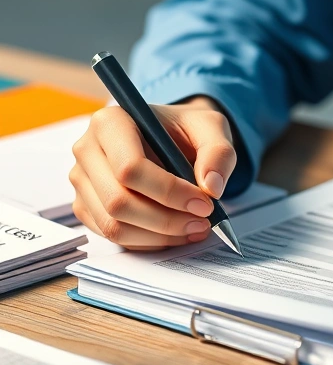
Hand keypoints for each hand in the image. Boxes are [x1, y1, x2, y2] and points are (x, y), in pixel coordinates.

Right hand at [70, 96, 236, 250]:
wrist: (171, 137)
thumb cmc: (185, 129)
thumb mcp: (212, 127)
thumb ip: (218, 153)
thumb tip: (211, 188)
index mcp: (111, 122)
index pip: (130, 168)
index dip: (169, 192)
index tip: (205, 203)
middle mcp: (87, 150)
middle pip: (118, 201)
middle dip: (166, 220)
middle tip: (203, 222)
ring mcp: (83, 181)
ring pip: (113, 224)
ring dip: (159, 235)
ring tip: (195, 228)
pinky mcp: (86, 205)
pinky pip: (113, 235)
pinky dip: (149, 241)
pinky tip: (176, 233)